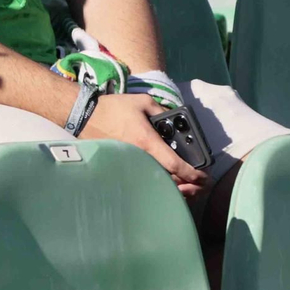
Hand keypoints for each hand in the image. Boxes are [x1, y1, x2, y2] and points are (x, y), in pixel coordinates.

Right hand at [81, 93, 207, 196]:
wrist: (85, 116)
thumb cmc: (114, 108)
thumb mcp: (142, 101)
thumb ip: (162, 110)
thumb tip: (174, 120)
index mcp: (147, 142)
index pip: (175, 165)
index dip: (193, 174)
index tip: (204, 178)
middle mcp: (140, 158)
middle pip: (168, 181)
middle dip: (188, 186)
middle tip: (199, 185)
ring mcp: (130, 165)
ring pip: (157, 184)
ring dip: (175, 189)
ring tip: (186, 187)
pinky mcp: (123, 168)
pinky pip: (145, 181)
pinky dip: (158, 185)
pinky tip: (165, 184)